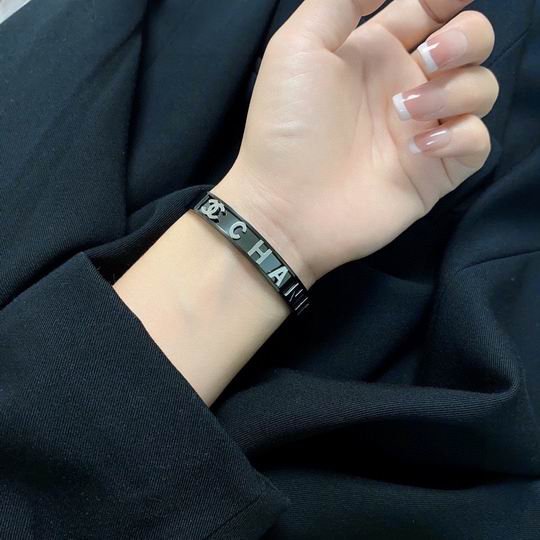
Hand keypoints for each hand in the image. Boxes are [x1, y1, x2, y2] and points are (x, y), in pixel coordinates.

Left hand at [213, 0, 497, 286]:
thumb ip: (340, 2)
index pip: (428, 10)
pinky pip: (477, 141)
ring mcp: (422, 130)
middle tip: (429, 58)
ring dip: (453, 90)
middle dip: (466, 37)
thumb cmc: (286, 125)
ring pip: (480, 88)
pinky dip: (458, 136)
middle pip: (471, 43)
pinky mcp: (434, 171)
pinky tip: (418, 148)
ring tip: (403, 112)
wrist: (285, 206)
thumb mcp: (298, 47)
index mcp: (375, 53)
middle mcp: (405, 86)